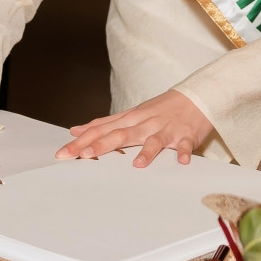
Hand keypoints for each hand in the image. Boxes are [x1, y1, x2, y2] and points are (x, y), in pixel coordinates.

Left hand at [55, 90, 211, 167]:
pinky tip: (181, 161)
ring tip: (137, 164)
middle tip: (82, 156)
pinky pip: (184, 145)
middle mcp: (144, 123)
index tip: (64, 153)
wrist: (196, 96)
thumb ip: (104, 124)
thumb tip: (76, 130)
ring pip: (153, 140)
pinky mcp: (186, 135)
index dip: (82, 141)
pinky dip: (183, 152)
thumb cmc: (160, 108)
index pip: (101, 130)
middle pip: (120, 135)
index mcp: (130, 119)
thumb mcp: (130, 113)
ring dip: (146, 151)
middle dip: (100, 146)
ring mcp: (165, 129)